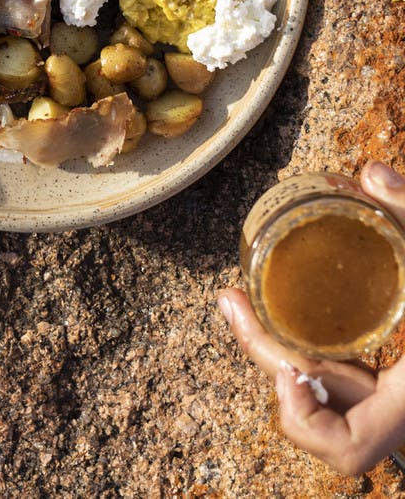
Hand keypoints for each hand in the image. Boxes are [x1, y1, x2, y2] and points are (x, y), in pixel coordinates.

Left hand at [218, 161, 404, 475]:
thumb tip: (371, 174)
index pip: (350, 444)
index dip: (308, 419)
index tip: (288, 370)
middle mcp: (401, 409)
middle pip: (318, 410)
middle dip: (267, 356)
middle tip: (232, 303)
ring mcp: (393, 400)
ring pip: (326, 396)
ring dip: (283, 355)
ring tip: (242, 308)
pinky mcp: (389, 383)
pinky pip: (341, 382)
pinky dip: (313, 356)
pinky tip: (284, 321)